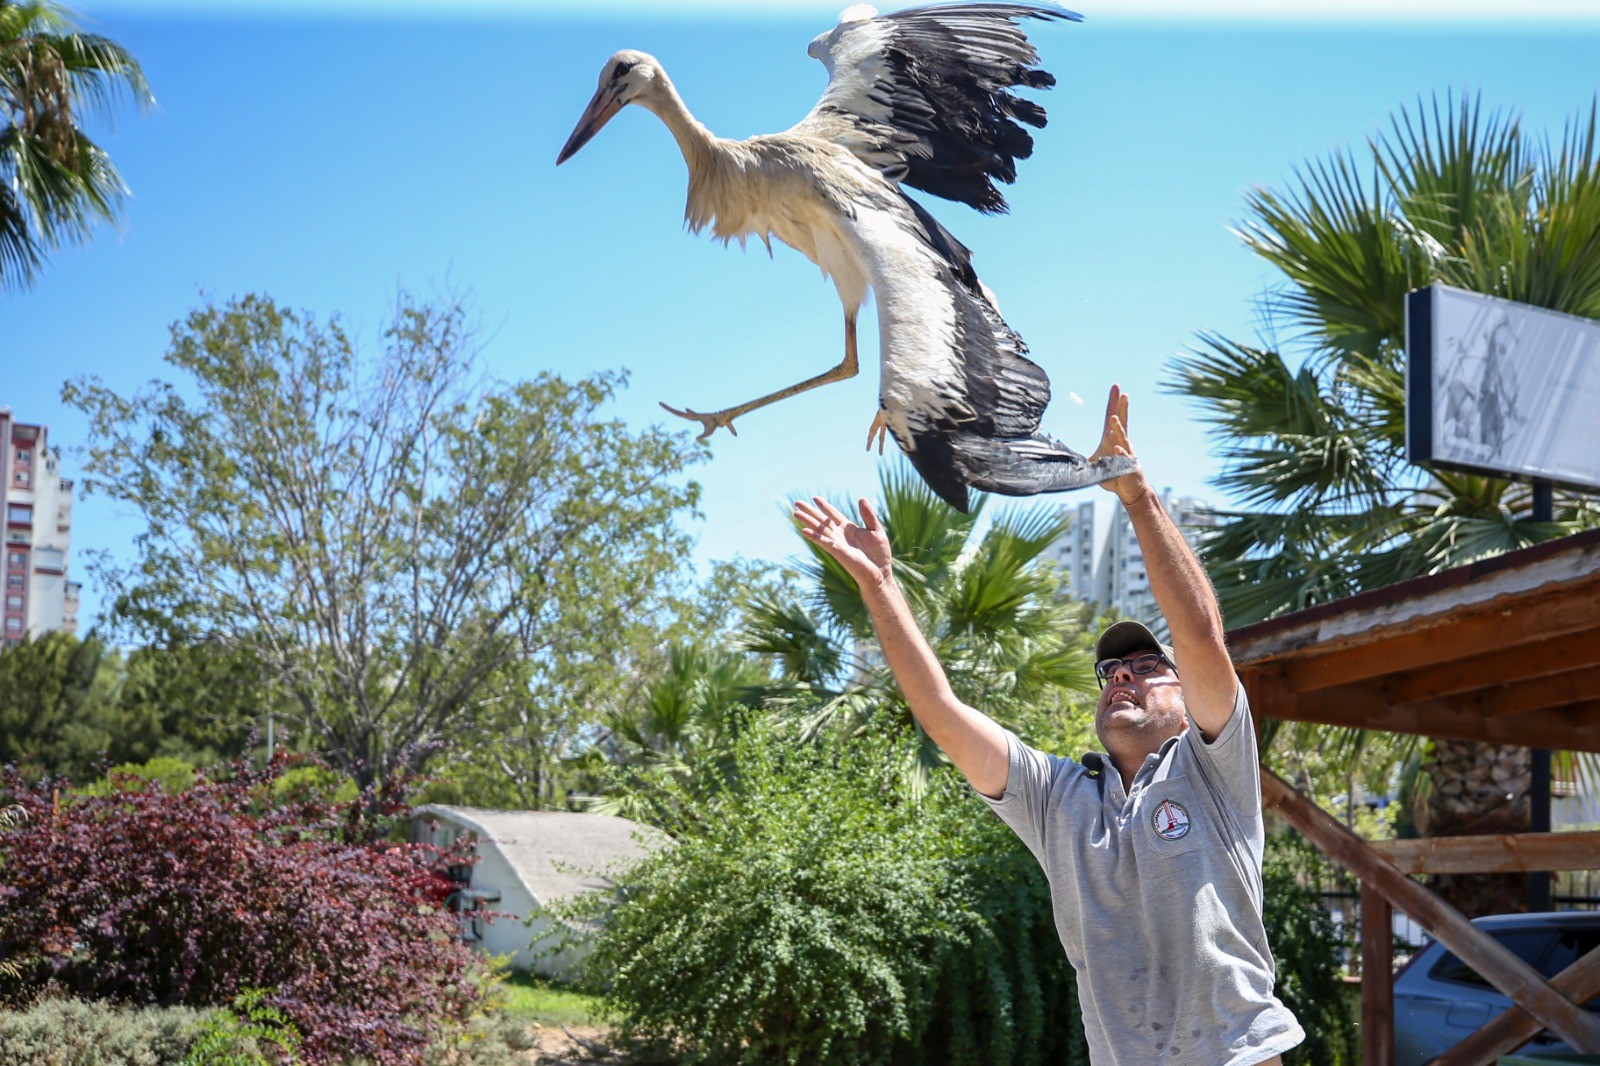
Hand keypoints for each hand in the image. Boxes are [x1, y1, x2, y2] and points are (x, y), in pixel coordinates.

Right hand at [793, 497, 892, 589]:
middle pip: (822, 520)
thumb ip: (868, 515)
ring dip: (808, 521)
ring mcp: (837, 543)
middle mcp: (840, 535)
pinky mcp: (837, 552)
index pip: (833, 514)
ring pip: (819, 529)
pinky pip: (823, 542)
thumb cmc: (879, 554)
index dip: (824, 506)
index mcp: (849, 528)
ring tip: (796, 513)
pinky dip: (814, 536)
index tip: (815, 498)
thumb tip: (862, 499)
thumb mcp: (876, 530)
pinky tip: (804, 531)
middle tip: (797, 503)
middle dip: (810, 511)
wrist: (880, 573)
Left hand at [1089, 384, 1146, 505]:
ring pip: (1122, 439)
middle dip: (1122, 408)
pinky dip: (1120, 455)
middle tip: (1123, 394)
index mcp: (1112, 439)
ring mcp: (1127, 454)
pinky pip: (1124, 460)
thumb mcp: (1093, 464)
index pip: (1112, 417)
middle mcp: (1121, 443)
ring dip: (1118, 429)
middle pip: (1122, 422)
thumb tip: (1062, 456)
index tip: (1116, 387)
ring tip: (1114, 419)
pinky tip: (1117, 450)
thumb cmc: (1112, 476)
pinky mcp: (1129, 467)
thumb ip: (1080, 458)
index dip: (1113, 403)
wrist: (1129, 491)